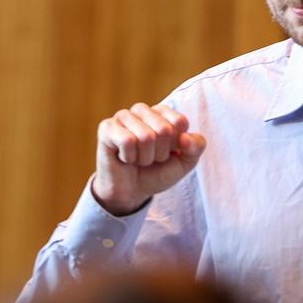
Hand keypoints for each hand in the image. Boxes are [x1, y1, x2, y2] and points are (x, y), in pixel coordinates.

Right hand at [92, 103, 206, 215]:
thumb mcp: (184, 162)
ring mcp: (123, 116)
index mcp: (162, 112)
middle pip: (164, 130)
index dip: (177, 145)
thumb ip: (196, 147)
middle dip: (160, 154)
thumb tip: (184, 137)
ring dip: (144, 158)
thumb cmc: (156, 172)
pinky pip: (127, 141)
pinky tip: (124, 158)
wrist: (131, 192)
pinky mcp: (106, 127)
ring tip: (137, 159)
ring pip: (145, 136)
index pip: (180, 122)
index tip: (168, 152)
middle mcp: (142, 110)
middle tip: (150, 159)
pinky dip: (129, 157)